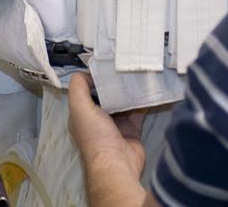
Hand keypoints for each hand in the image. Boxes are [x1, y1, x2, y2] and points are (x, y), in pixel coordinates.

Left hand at [68, 73, 148, 204]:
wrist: (117, 164)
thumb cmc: (95, 136)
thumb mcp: (79, 108)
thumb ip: (78, 88)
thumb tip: (86, 73)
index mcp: (82, 114)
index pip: (86, 90)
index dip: (94, 77)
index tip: (106, 63)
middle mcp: (98, 118)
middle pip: (106, 94)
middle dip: (114, 81)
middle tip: (125, 64)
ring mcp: (116, 124)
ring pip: (123, 101)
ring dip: (129, 89)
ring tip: (138, 71)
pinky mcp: (133, 128)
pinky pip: (138, 110)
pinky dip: (143, 100)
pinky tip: (149, 87)